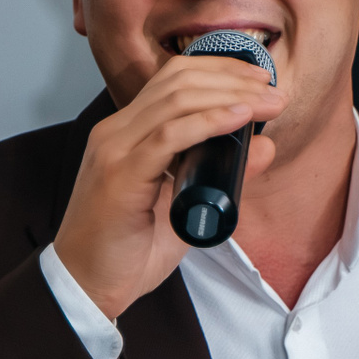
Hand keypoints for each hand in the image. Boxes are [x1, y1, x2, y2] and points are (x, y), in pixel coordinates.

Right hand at [53, 55, 282, 319]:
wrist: (86, 288)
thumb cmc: (127, 253)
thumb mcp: (186, 206)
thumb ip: (221, 175)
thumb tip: (264, 146)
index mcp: (125, 134)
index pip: (171, 80)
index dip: (219, 70)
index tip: (259, 80)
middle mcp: (115, 133)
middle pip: (177, 81)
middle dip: (232, 78)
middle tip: (272, 89)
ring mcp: (114, 150)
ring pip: (176, 101)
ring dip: (230, 96)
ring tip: (267, 102)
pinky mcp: (121, 175)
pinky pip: (169, 135)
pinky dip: (209, 122)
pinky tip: (239, 118)